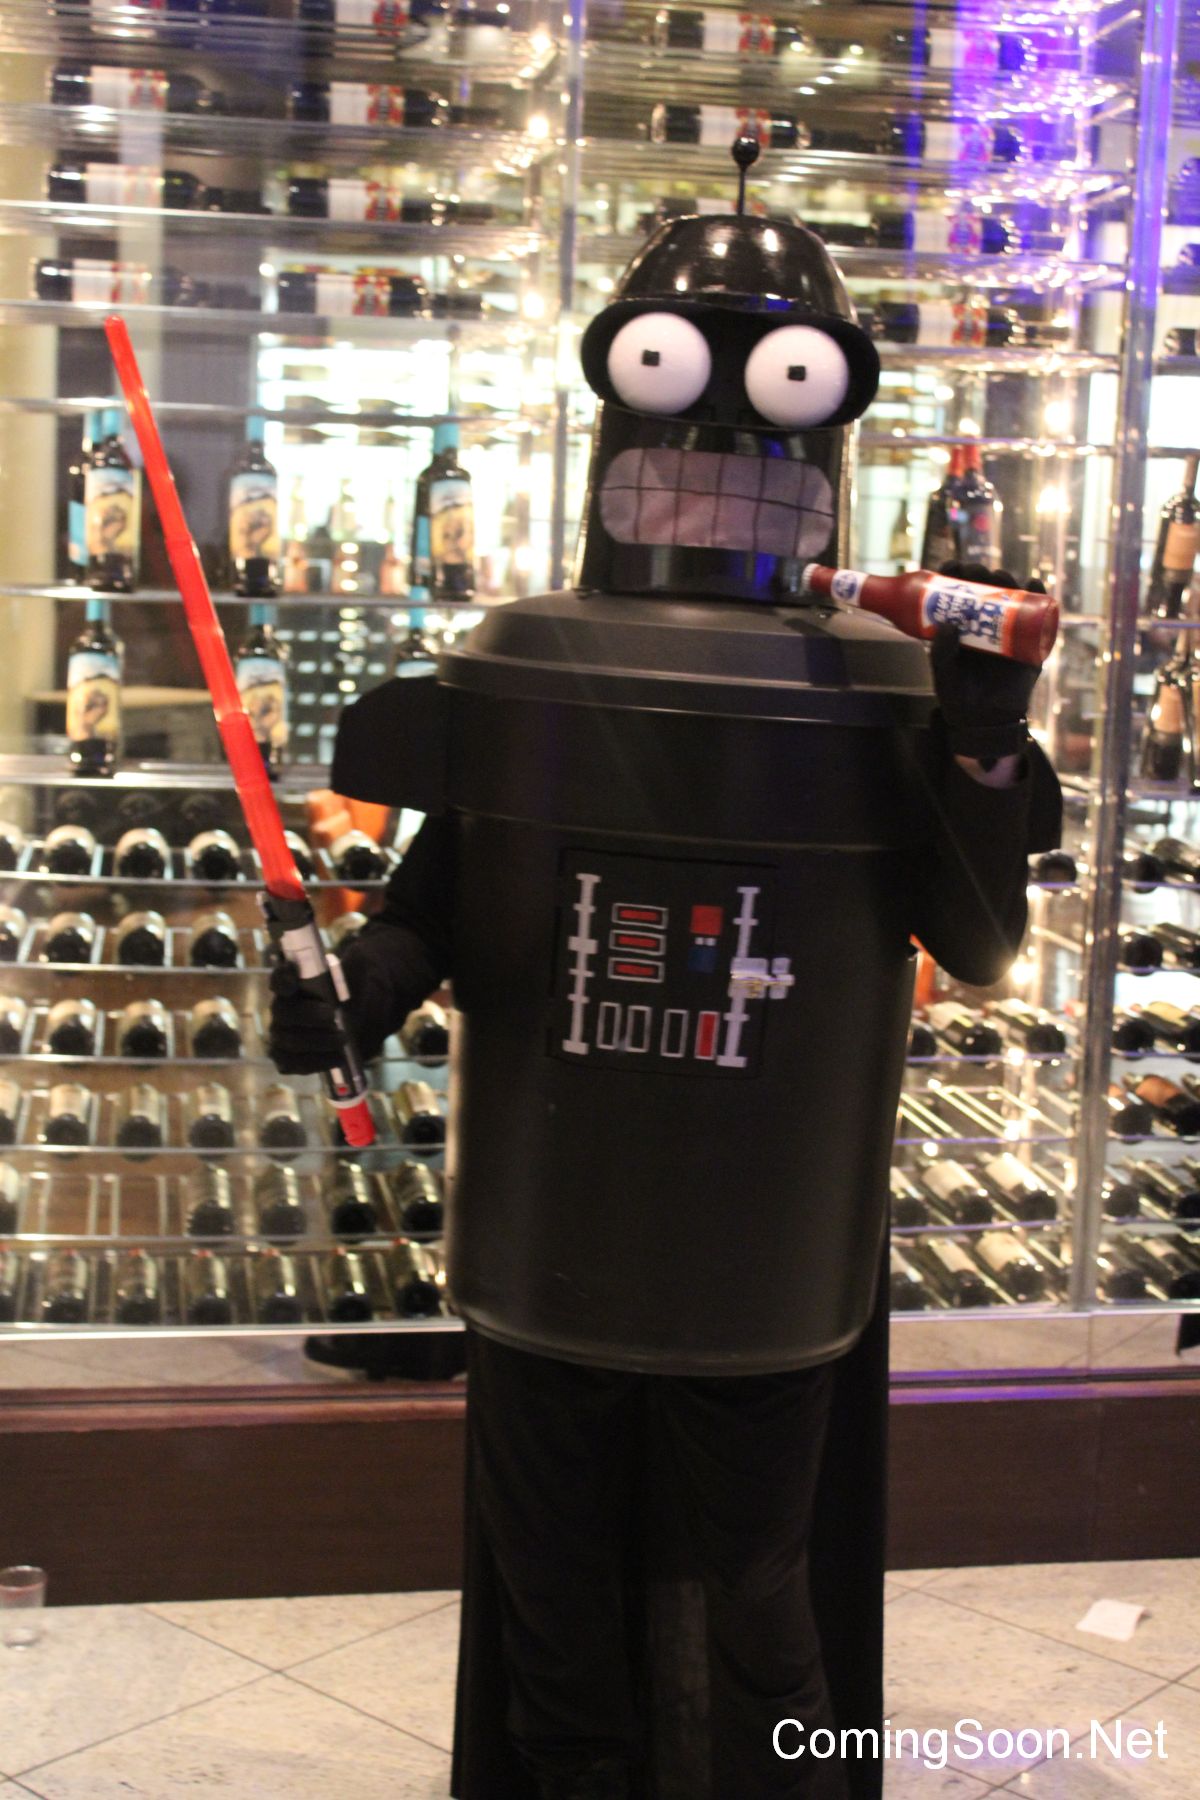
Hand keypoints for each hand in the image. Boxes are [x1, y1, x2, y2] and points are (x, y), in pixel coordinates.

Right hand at [267, 958, 348, 1075]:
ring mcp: (281, 1035)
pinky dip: (316, 1062)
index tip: (293, 977)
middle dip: (308, 1015)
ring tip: (343, 1039)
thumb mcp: (358, 975)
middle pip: (282, 1012)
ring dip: (317, 1042)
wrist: (359, 1021)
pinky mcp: (287, 1058)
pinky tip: (337, 1058)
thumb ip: (354, 971)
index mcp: (293, 984)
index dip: (282, 977)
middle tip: (333, 1016)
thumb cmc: (350, 993)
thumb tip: (350, 979)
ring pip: (289, 1041)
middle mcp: (281, 1009)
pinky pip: (293, 1064)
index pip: (279, 978)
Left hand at [931, 564, 1045, 760]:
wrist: (984, 720)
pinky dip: (1039, 596)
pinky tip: (1033, 585)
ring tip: (1000, 578)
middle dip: (981, 573)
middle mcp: (985, 620)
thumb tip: (949, 624)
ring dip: (1007, 580)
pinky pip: (1039, 614)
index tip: (951, 566)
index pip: (958, 590)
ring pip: (1011, 594)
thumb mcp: (942, 672)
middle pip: (985, 586)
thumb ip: (941, 651)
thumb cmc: (958, 694)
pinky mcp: (1029, 640)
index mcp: (961, 623)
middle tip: (975, 573)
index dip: (955, 573)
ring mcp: (1009, 628)